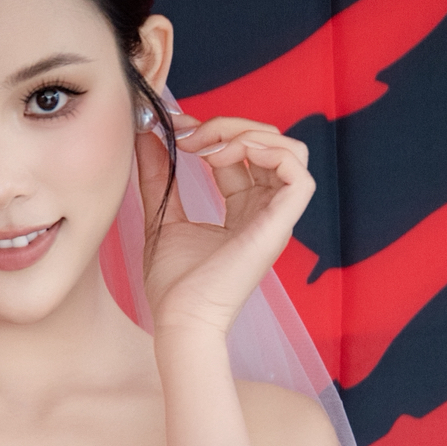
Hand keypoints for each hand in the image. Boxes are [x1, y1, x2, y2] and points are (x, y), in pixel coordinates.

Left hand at [137, 115, 314, 339]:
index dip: (214, 132)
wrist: (181, 319)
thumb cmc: (174, 286)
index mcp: (243, 210)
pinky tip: (231, 155)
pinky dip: (270, 151)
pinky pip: (297, 172)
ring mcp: (275, 218)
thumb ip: (159, 175)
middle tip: (189, 135)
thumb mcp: (162, 216)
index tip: (177, 129)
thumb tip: (148, 135)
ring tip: (209, 148)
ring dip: (248, 135)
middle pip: (269, 144)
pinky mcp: (280, 225)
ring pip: (289, 151)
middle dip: (229, 126)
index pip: (243, 155)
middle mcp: (265, 211)